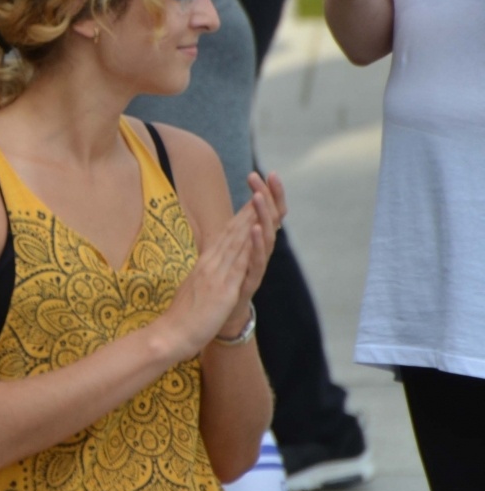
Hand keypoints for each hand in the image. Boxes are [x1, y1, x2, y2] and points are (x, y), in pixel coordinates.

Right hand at [160, 201, 258, 358]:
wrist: (169, 335)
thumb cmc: (180, 317)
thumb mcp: (194, 289)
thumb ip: (203, 276)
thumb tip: (207, 269)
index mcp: (204, 265)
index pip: (224, 236)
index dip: (239, 217)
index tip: (251, 201)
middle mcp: (209, 264)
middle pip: (231, 232)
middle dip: (247, 210)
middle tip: (261, 188)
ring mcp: (215, 275)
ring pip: (235, 241)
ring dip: (250, 219)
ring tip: (261, 199)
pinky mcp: (222, 289)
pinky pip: (237, 263)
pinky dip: (247, 245)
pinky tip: (255, 231)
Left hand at [230, 171, 286, 311]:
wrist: (220, 318)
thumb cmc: (224, 285)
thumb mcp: (226, 255)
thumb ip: (234, 235)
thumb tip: (238, 214)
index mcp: (251, 244)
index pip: (261, 213)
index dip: (266, 194)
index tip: (262, 172)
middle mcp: (258, 253)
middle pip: (269, 220)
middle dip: (268, 197)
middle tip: (266, 175)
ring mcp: (256, 268)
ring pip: (265, 238)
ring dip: (261, 215)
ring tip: (257, 197)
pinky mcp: (250, 283)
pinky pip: (256, 262)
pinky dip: (256, 245)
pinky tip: (256, 229)